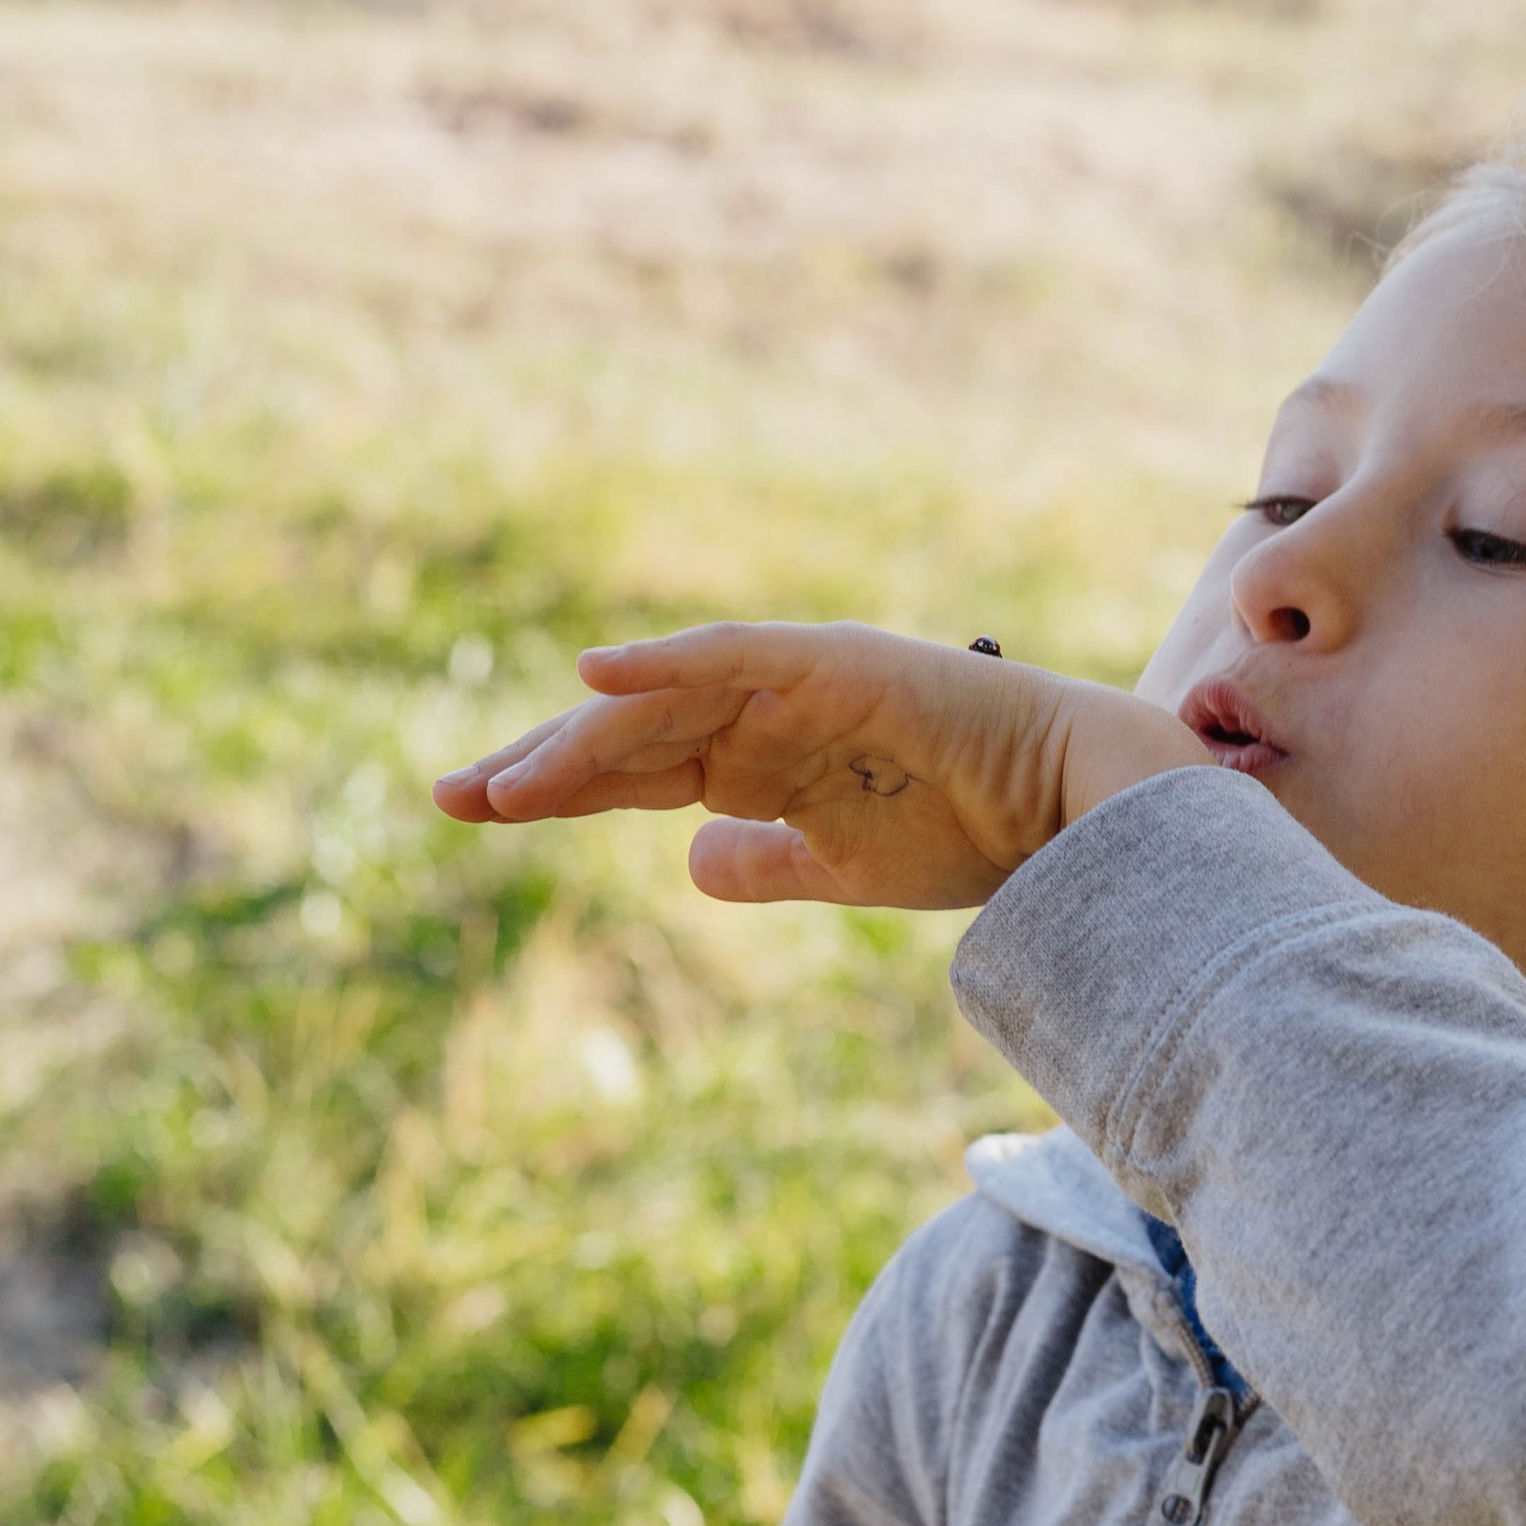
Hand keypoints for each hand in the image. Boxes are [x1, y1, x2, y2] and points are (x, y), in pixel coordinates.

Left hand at [433, 621, 1208, 912]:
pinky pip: (736, 655)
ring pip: (665, 700)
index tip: (472, 810)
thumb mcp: (840, 871)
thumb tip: (690, 863)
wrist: (1076, 820)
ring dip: (582, 736)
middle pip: (627, 731)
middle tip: (449, 796)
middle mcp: (765, 708)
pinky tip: (597, 676)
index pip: (633, 768)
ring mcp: (797, 679)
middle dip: (539, 762)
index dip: (552, 786)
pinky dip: (667, 662)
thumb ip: (764, 863)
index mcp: (761, 757)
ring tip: (505, 780)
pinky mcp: (837, 663)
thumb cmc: (976, 838)